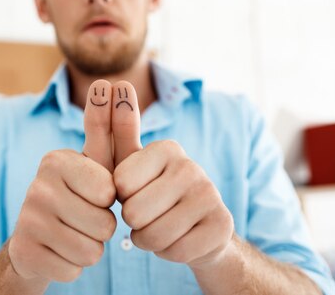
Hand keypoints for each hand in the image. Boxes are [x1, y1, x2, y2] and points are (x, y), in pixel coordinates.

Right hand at [8, 80, 117, 281]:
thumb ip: (109, 126)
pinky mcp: (24, 253)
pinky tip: (58, 251)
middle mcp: (37, 187)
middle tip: (84, 217)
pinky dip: (72, 266)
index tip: (95, 192)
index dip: (110, 198)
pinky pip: (74, 270)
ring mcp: (26, 221)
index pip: (109, 190)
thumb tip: (112, 83)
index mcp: (56, 161)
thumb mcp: (98, 165)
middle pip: (104, 224)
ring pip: (91, 251)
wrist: (37, 239)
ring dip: (90, 248)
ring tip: (72, 233)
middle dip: (102, 227)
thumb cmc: (78, 196)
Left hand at [111, 82, 234, 269]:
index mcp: (167, 148)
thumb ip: (113, 127)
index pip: (119, 183)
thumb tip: (111, 83)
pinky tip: (178, 239)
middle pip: (135, 212)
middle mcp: (191, 167)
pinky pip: (176, 252)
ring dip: (149, 239)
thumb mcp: (127, 166)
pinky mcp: (222, 225)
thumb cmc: (151, 193)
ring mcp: (211, 195)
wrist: (197, 228)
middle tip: (147, 214)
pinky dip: (169, 252)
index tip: (132, 191)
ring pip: (154, 235)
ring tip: (160, 226)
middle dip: (134, 222)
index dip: (120, 197)